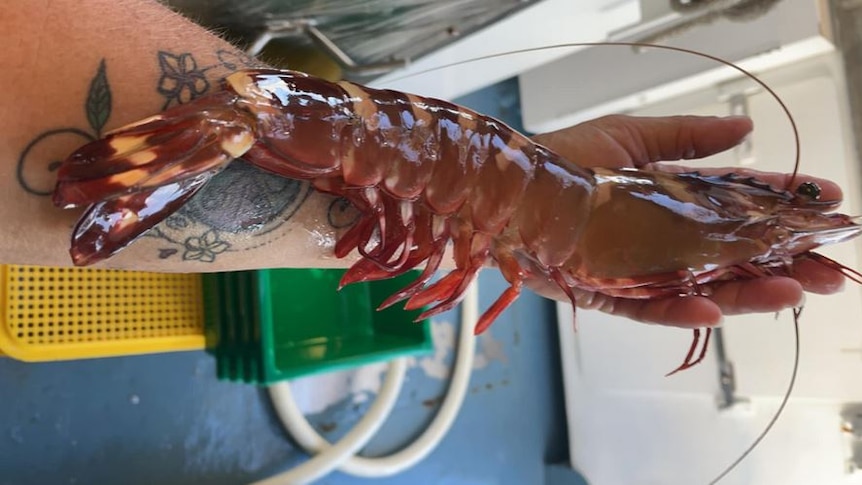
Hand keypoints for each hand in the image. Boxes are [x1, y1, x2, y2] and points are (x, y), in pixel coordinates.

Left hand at [528, 114, 845, 327]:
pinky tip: (716, 307)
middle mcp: (659, 236)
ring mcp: (636, 268)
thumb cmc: (560, 159)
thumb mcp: (629, 137)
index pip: (737, 205)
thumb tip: (743, 126)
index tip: (825, 203)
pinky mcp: (607, 293)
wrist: (504, 187)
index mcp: (669, 197)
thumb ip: (685, 137)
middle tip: (828, 270)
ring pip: (701, 287)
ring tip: (791, 291)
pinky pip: (650, 308)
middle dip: (781, 262)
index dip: (780, 205)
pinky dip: (681, 310)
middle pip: (731, 255)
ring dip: (747, 293)